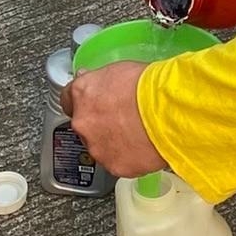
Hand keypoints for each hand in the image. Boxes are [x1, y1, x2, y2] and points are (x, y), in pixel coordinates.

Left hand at [62, 61, 163, 178]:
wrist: (167, 112)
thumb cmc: (148, 87)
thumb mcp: (120, 69)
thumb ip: (100, 81)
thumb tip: (95, 83)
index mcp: (82, 93)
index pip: (68, 99)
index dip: (82, 101)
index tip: (92, 102)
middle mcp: (83, 122)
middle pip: (84, 125)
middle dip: (99, 123)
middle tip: (121, 118)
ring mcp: (96, 147)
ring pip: (100, 146)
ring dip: (113, 141)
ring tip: (137, 133)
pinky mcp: (113, 166)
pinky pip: (117, 161)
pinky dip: (128, 156)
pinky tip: (143, 146)